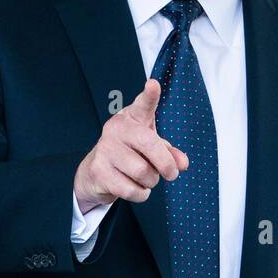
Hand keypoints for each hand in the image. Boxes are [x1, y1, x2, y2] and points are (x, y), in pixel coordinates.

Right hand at [73, 78, 188, 210]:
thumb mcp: (153, 150)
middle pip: (150, 145)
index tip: (153, 84)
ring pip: (142, 172)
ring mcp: (105, 149)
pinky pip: (131, 189)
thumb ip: (170, 154)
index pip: (143, 105)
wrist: (96, 173)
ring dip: (151, 181)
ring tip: (146, 178)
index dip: (149, 95)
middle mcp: (116, 129)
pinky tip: (135, 188)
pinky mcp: (98, 171)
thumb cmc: (131, 154)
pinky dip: (140, 193)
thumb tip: (182, 164)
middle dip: (166, 164)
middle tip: (171, 174)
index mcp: (133, 118)